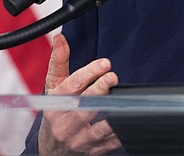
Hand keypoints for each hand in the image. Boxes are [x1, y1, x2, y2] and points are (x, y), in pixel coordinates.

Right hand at [39, 34, 120, 154]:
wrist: (52, 149)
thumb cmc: (57, 110)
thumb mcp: (54, 86)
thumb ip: (59, 62)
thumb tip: (60, 38)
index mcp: (56, 104)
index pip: (72, 87)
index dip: (88, 74)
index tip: (104, 63)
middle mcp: (66, 124)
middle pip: (85, 107)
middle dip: (99, 91)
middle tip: (113, 77)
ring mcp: (80, 139)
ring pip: (99, 128)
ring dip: (113, 114)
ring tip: (126, 101)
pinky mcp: (94, 150)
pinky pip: (111, 142)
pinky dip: (121, 131)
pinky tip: (131, 119)